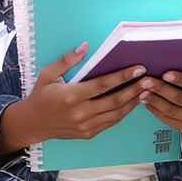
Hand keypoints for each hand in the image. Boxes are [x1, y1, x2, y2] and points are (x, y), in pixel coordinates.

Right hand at [0, 43, 146, 152]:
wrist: (33, 123)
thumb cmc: (40, 96)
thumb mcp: (47, 74)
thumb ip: (67, 60)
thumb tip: (85, 46)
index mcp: (70, 96)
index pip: (102, 85)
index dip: (122, 76)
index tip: (138, 68)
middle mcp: (80, 113)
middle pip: (114, 101)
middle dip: (134, 89)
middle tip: (148, 79)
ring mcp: (85, 126)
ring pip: (116, 114)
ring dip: (133, 102)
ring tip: (145, 90)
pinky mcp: (88, 134)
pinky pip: (111, 123)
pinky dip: (124, 113)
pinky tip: (132, 102)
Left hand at [139, 59, 181, 139]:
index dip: (181, 80)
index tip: (166, 73)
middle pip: (180, 99)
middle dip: (161, 89)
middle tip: (146, 81)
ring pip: (172, 111)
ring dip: (155, 101)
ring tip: (142, 91)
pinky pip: (169, 120)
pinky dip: (156, 111)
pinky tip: (146, 102)